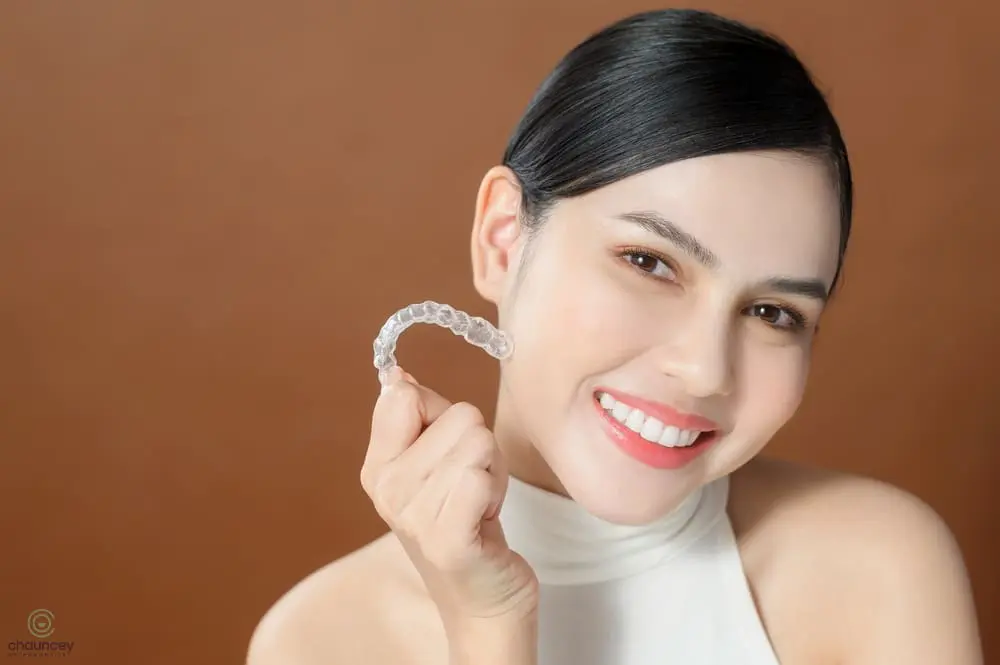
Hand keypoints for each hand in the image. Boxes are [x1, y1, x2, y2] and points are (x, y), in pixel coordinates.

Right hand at [360, 367, 539, 631]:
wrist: (483, 597)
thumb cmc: (466, 520)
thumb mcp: (435, 461)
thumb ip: (418, 414)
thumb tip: (397, 376)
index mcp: (378, 465)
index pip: (405, 396)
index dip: (442, 411)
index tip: (447, 447)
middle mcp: (387, 490)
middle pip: (460, 415)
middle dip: (479, 445)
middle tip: (471, 486)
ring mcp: (413, 518)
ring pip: (478, 443)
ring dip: (493, 470)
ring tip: (479, 502)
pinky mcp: (446, 542)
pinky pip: (478, 479)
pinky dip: (496, 491)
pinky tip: (486, 518)